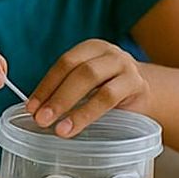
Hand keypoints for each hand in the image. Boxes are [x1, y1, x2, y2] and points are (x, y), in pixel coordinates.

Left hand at [27, 39, 149, 136]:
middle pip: (77, 70)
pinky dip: (88, 113)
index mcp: (91, 49)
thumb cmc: (110, 91)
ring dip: (71, 106)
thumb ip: (66, 91)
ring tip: (58, 129)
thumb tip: (35, 111)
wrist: (147, 96)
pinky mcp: (137, 84)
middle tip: (40, 119)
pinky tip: (75, 126)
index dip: (46, 85)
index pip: (64, 63)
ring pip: (92, 81)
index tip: (31, 107)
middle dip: (56, 96)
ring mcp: (125, 66)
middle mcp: (108, 53)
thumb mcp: (89, 85)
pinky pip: (108, 97)